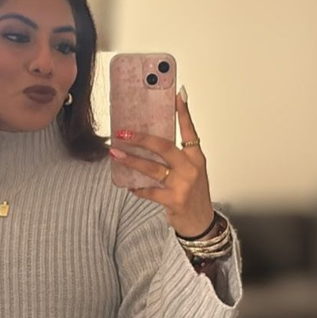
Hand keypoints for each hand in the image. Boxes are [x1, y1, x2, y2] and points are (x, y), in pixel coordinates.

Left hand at [109, 86, 215, 237]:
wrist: (201, 222)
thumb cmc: (193, 193)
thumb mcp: (190, 171)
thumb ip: (175, 156)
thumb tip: (149, 139)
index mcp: (196, 156)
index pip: (189, 129)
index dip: (183, 112)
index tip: (176, 95)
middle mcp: (191, 167)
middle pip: (164, 146)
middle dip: (141, 138)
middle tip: (123, 132)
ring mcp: (183, 184)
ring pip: (152, 168)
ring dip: (131, 160)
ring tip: (115, 153)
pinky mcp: (174, 200)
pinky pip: (149, 190)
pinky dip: (137, 188)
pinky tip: (129, 185)